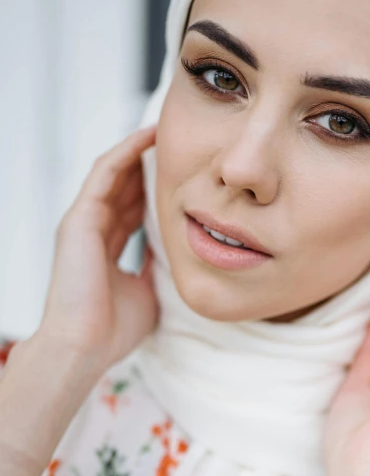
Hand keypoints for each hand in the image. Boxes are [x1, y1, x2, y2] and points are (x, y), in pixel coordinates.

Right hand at [37, 126, 159, 370]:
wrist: (84, 346)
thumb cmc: (113, 329)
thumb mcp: (147, 292)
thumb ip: (157, 270)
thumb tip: (179, 257)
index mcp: (106, 249)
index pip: (132, 211)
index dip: (154, 192)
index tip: (183, 177)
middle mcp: (93, 231)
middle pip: (124, 188)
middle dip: (149, 166)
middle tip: (180, 145)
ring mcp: (84, 222)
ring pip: (114, 174)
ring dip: (138, 149)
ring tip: (164, 130)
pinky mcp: (79, 217)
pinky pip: (105, 173)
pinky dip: (126, 152)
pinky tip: (148, 136)